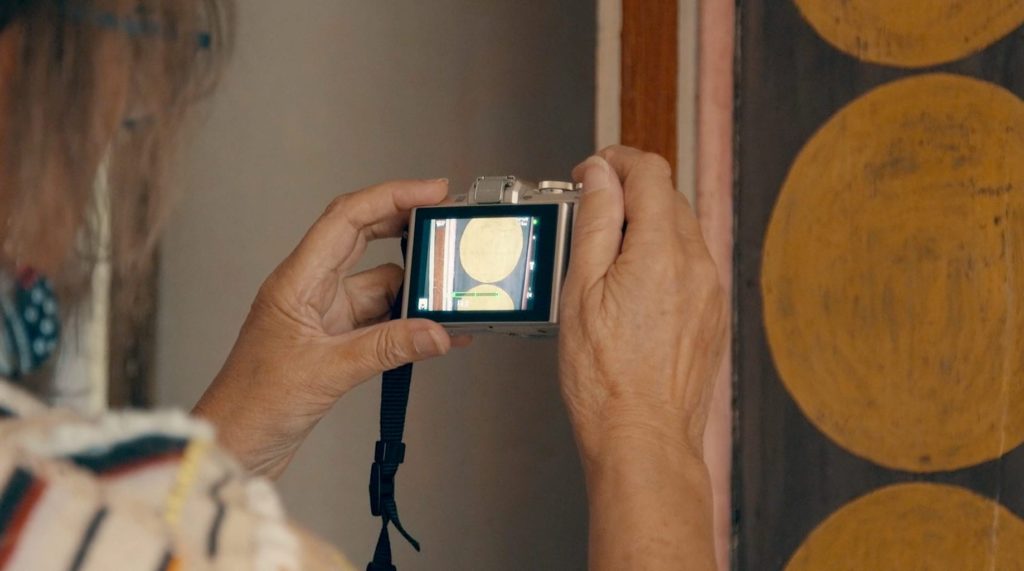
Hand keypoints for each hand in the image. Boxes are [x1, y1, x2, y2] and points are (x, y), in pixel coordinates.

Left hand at [194, 179, 469, 477]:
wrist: (235, 445)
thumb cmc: (253, 406)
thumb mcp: (327, 373)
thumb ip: (386, 349)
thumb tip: (437, 330)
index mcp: (296, 281)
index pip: (347, 219)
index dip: (392, 196)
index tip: (433, 191)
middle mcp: (311, 290)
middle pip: (365, 238)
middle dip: (409, 228)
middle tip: (450, 226)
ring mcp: (324, 315)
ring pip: (380, 284)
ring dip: (414, 288)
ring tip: (451, 295)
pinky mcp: (335, 342)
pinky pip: (381, 320)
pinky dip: (409, 323)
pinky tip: (437, 332)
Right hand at [559, 147, 726, 569]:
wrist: (643, 437)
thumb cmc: (605, 379)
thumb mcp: (582, 290)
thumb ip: (596, 222)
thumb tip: (600, 176)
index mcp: (662, 251)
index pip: (650, 173)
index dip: (617, 160)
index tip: (593, 170)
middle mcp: (697, 265)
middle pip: (669, 198)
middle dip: (630, 191)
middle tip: (592, 209)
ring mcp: (710, 292)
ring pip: (682, 231)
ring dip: (647, 225)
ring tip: (608, 254)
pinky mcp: (713, 315)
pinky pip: (691, 265)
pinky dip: (663, 256)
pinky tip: (633, 286)